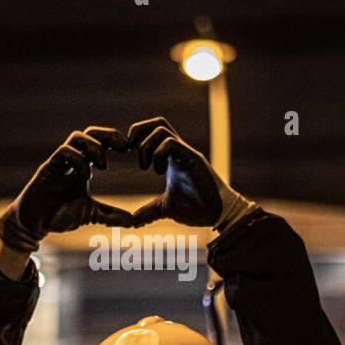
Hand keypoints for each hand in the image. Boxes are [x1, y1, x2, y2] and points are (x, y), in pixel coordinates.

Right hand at [0, 128, 135, 251]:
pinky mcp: (48, 168)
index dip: (116, 141)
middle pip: (90, 132)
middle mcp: (72, 160)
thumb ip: (111, 215)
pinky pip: (64, 152)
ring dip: (94, 146)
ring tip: (104, 165)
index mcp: (83, 166)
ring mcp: (60, 162)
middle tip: (124, 148)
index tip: (131, 151)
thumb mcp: (91, 215)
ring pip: (77, 136)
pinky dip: (78, 159)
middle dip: (109, 135)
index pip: (100, 142)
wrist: (34, 224)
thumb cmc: (59, 215)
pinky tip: (86, 175)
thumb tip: (134, 222)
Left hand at [125, 117, 253, 229]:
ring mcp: (187, 153)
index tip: (128, 154)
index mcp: (171, 158)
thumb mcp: (164, 209)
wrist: (216, 215)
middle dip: (138, 131)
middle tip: (131, 151)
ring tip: (146, 167)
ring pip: (162, 129)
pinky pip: (171, 143)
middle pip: (157, 122)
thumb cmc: (195, 209)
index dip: (137, 136)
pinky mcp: (194, 159)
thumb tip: (132, 222)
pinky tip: (159, 172)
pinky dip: (158, 154)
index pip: (153, 131)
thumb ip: (147, 212)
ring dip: (147, 146)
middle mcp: (179, 151)